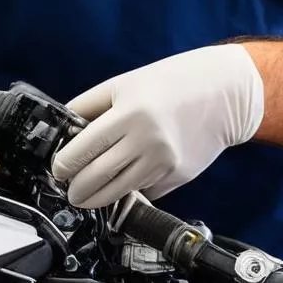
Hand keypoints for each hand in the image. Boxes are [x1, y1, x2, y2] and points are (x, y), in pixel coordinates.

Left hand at [52, 45, 264, 208]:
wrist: (225, 94)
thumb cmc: (172, 83)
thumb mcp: (125, 83)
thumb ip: (90, 106)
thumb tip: (62, 131)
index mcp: (130, 113)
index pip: (84, 149)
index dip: (64, 165)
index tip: (57, 169)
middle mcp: (147, 141)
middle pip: (98, 178)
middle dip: (77, 190)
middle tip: (70, 190)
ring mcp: (164, 163)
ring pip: (119, 192)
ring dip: (98, 198)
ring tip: (86, 196)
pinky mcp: (177, 176)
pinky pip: (145, 191)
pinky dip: (129, 191)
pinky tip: (121, 186)